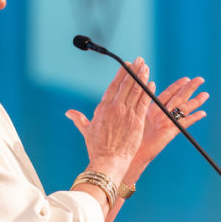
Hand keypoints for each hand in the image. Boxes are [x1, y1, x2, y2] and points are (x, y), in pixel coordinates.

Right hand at [65, 58, 152, 179]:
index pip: (114, 86)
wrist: (108, 161)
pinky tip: (151, 84)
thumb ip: (79, 119)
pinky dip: (148, 92)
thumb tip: (69, 113)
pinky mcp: (137, 121)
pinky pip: (144, 103)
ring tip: (146, 67)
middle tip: (139, 60)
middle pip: (127, 84)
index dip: (121, 73)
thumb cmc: (97, 148)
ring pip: (137, 91)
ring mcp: (127, 114)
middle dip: (134, 70)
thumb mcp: (86, 131)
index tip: (126, 64)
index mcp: (103, 108)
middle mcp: (115, 108)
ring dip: (142, 77)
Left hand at [128, 75, 208, 175]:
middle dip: (190, 88)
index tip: (187, 78)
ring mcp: (168, 123)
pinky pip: (183, 124)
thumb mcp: (136, 112)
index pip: (168, 93)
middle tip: (201, 79)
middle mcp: (163, 114)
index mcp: (155, 108)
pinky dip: (193, 118)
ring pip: (184, 109)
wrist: (131, 151)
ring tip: (205, 94)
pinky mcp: (170, 133)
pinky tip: (202, 113)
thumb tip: (149, 82)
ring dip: (195, 102)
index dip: (177, 85)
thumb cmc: (129, 133)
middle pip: (179, 98)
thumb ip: (143, 98)